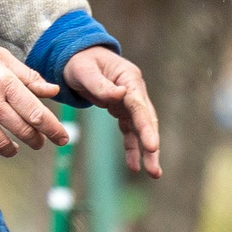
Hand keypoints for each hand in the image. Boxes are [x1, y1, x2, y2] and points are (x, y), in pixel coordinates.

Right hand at [0, 44, 71, 164]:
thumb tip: (54, 92)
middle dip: (36, 139)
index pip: (36, 113)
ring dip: (12, 150)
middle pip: (22, 130)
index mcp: (6, 83)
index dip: (53, 129)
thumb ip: (29, 78)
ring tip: (15, 148)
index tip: (63, 139)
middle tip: (39, 141)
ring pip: (0, 143)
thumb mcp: (4, 60)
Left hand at [64, 46, 161, 178]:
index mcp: (129, 78)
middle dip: (151, 145)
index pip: (139, 106)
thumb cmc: (79, 62)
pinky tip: (134, 166)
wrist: (75, 58)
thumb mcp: (85, 71)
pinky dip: (132, 148)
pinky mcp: (122, 110)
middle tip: (155, 169)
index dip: (146, 127)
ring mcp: (130, 101)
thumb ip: (100, 84)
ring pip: (141, 129)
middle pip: (146, 120)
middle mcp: (135, 91)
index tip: (152, 146)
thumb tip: (120, 95)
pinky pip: (129, 131)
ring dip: (147, 151)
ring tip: (154, 173)